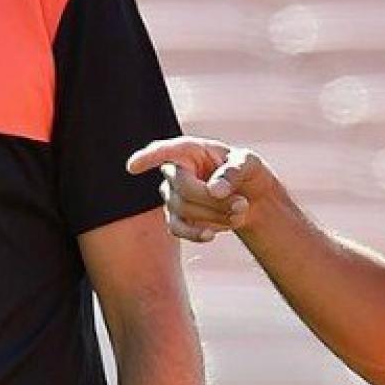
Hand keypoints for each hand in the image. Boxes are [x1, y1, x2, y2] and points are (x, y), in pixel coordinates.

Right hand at [127, 136, 274, 243]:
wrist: (251, 196)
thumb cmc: (246, 171)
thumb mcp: (249, 163)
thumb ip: (233, 172)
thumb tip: (215, 190)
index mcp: (190, 150)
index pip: (165, 151)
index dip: (149, 158)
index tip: (132, 167)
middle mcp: (175, 171)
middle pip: (184, 189)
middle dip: (214, 201)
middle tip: (242, 204)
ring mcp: (172, 196)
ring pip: (183, 210)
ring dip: (215, 215)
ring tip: (240, 212)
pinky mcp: (177, 218)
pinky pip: (177, 229)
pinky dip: (196, 233)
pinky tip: (212, 235)